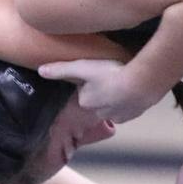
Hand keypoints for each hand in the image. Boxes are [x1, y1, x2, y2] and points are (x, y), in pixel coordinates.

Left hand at [37, 58, 168, 124]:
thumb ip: (61, 69)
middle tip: (109, 76)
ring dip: (116, 97)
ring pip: (113, 106)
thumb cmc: (110, 74)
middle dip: (102, 92)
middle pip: (98, 101)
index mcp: (86, 102)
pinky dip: (130, 101)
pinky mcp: (135, 114)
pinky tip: (133, 89)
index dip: (89, 82)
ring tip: (123, 82)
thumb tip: (40, 71)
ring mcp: (119, 116)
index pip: (84, 93)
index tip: (95, 73)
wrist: (142, 83)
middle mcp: (100, 114)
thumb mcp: (82, 67)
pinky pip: (128, 108)